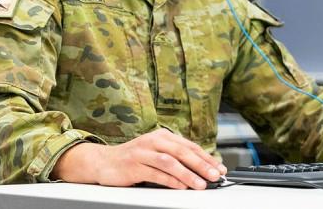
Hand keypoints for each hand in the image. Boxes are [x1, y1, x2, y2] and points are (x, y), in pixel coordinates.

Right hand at [52, 128, 226, 188]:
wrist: (103, 161)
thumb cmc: (134, 158)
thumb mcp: (156, 151)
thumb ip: (175, 157)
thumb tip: (201, 168)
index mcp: (163, 136)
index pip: (189, 146)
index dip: (206, 157)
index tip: (220, 168)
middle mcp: (154, 141)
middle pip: (183, 152)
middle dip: (202, 165)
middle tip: (215, 175)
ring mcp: (143, 152)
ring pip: (170, 162)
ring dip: (188, 174)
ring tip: (201, 184)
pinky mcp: (134, 165)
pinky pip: (156, 173)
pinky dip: (170, 181)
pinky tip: (181, 187)